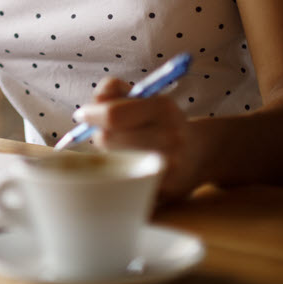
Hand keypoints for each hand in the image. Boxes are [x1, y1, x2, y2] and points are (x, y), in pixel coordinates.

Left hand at [74, 78, 201, 201]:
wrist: (200, 154)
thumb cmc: (160, 121)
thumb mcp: (144, 96)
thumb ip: (111, 90)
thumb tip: (86, 111)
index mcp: (163, 108)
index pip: (112, 115)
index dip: (91, 114)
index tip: (83, 115)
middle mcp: (170, 138)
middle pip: (106, 139)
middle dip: (100, 135)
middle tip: (107, 134)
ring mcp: (169, 168)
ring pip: (112, 161)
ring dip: (109, 155)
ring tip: (123, 151)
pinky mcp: (165, 193)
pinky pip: (124, 184)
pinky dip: (120, 175)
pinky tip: (131, 169)